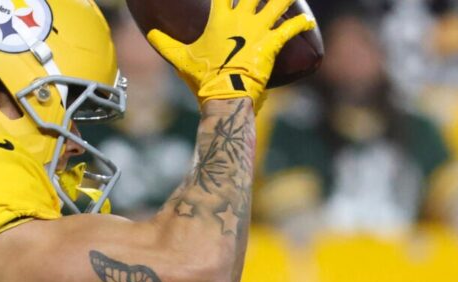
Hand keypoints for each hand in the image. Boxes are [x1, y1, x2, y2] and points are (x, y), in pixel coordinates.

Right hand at [146, 0, 317, 104]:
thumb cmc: (203, 77)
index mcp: (219, 20)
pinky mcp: (270, 45)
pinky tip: (308, 20)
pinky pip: (289, 30)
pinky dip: (300, 24)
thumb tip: (149, 33)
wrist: (224, 95)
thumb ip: (165, 43)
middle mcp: (239, 20)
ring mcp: (256, 31)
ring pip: (277, 5)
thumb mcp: (181, 59)